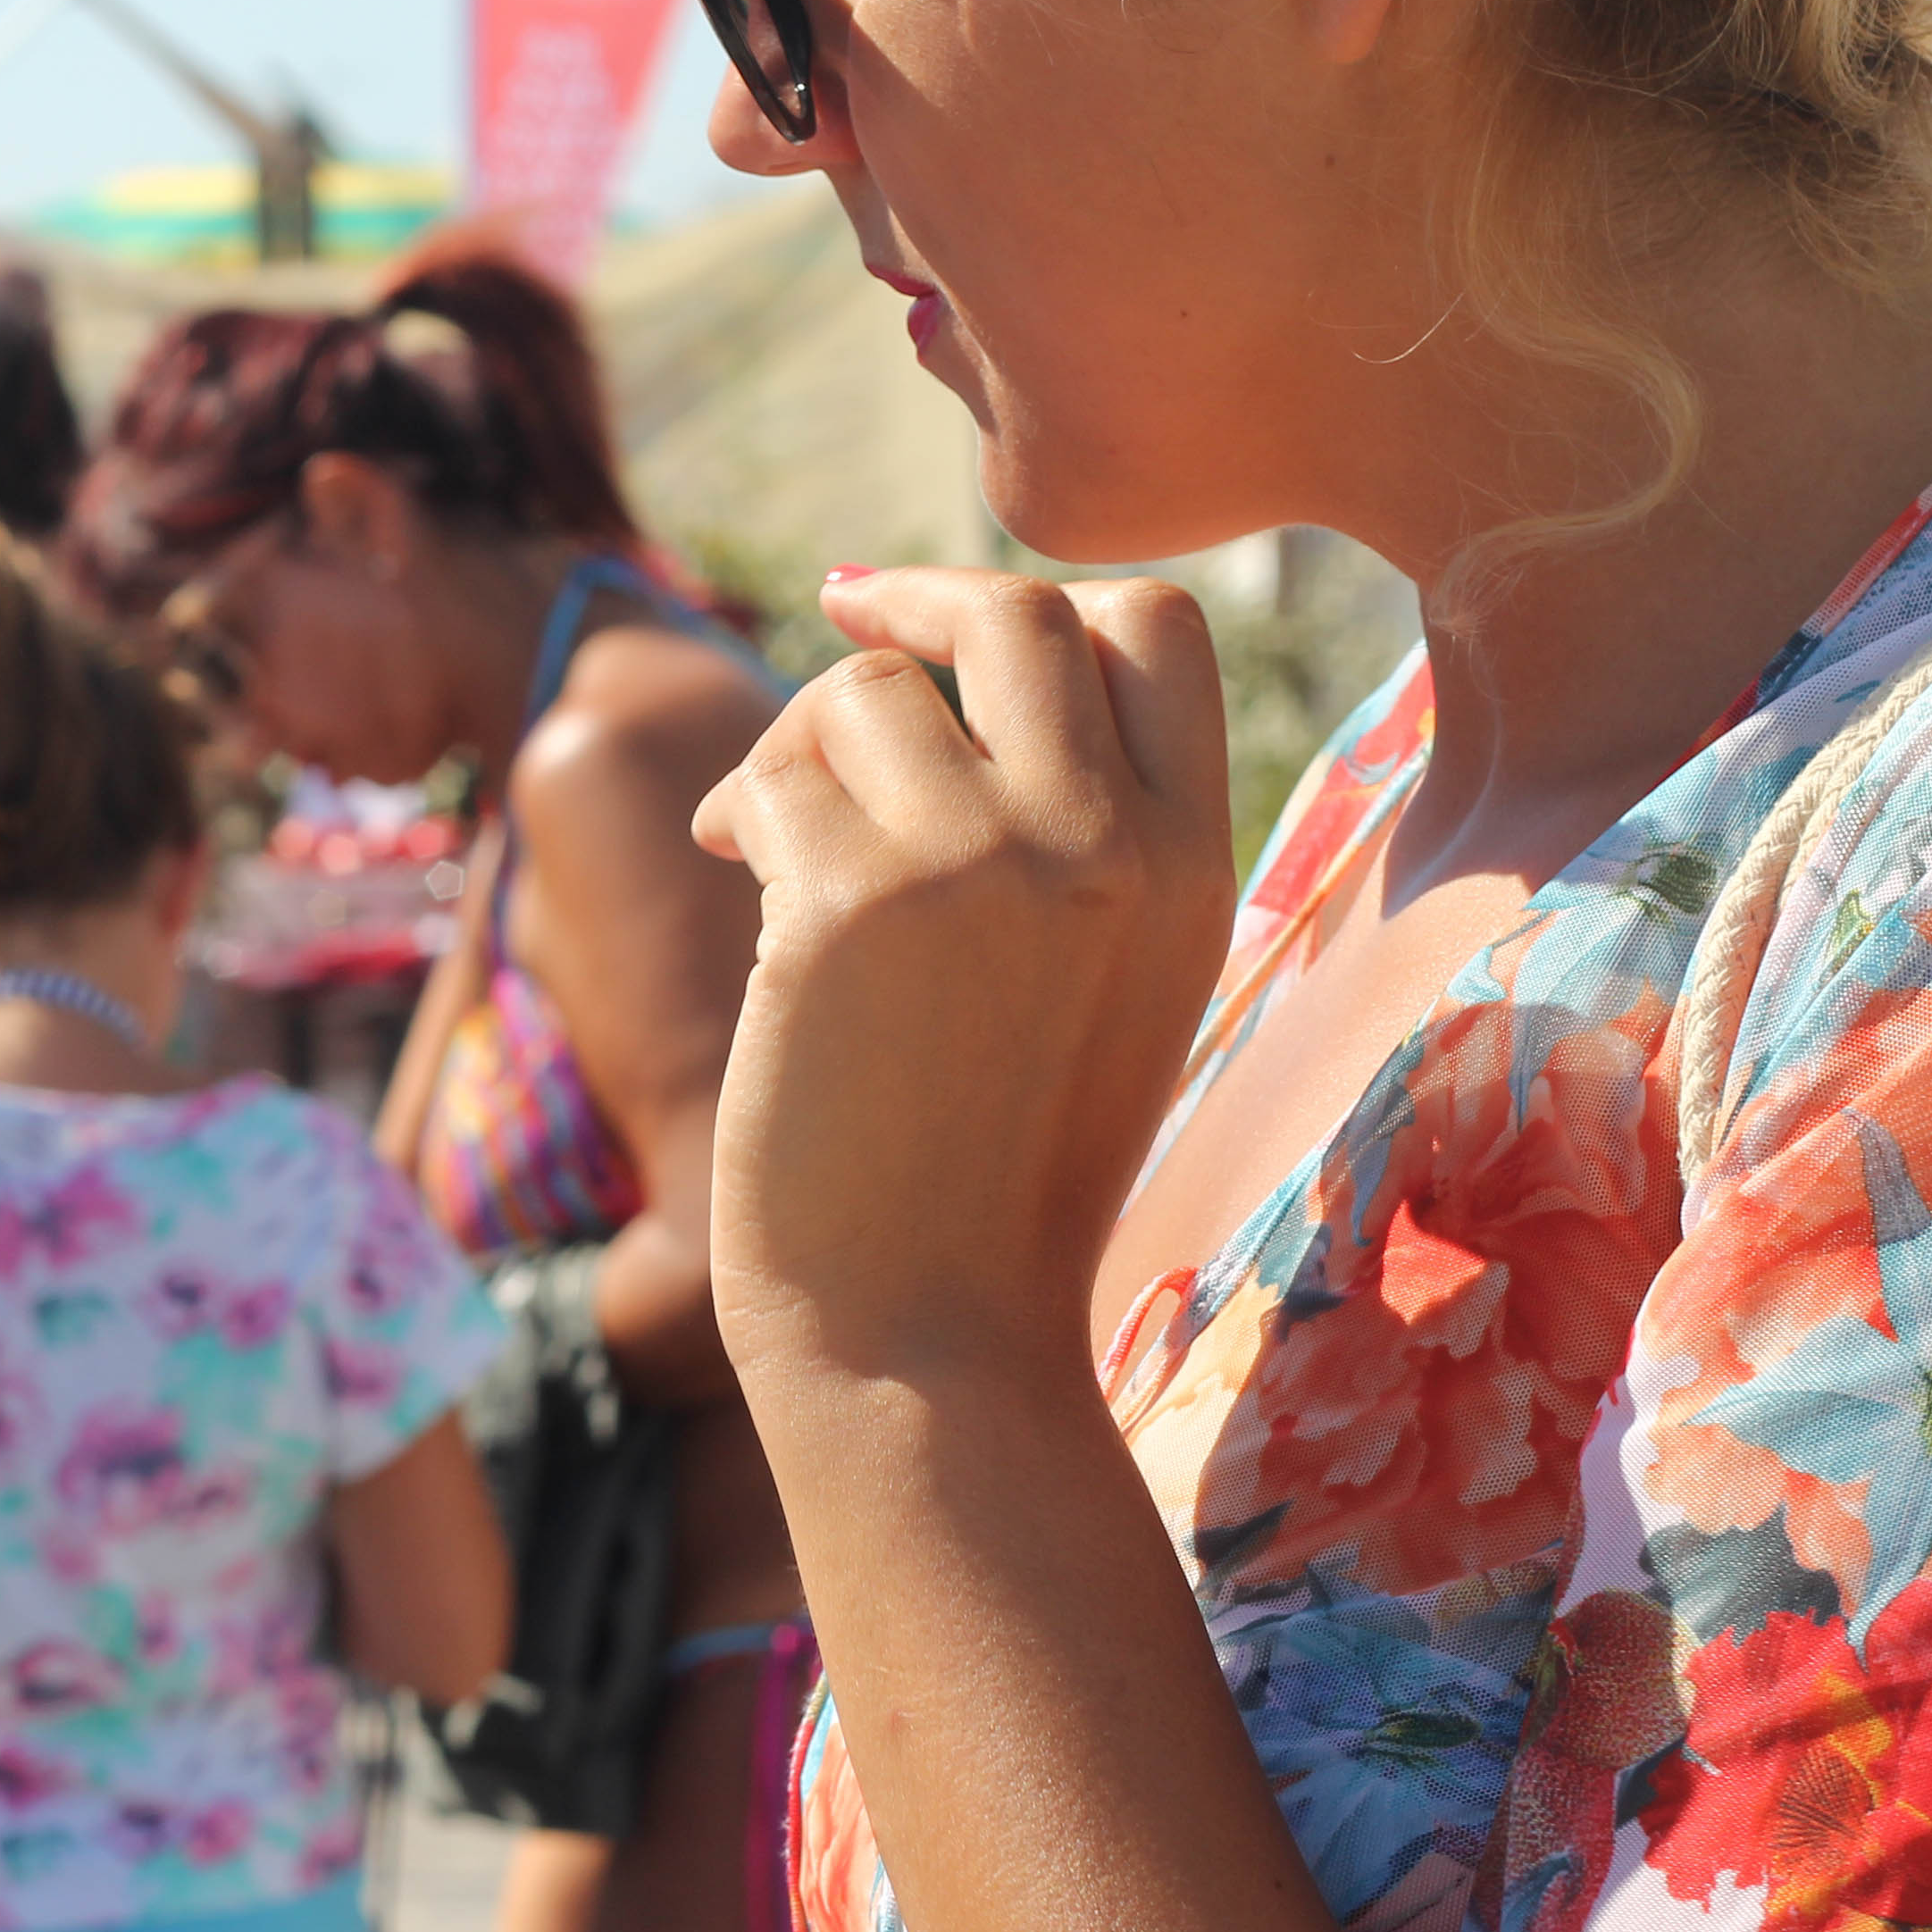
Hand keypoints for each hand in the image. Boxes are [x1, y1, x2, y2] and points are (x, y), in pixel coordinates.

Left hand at [687, 570, 1232, 1392]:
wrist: (927, 1330)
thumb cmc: (992, 1182)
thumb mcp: (1103, 990)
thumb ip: (1075, 839)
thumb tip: (946, 678)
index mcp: (1194, 864)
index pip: (1156, 628)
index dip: (1043, 600)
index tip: (949, 616)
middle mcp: (1106, 843)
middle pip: (1019, 612)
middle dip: (916, 604)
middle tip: (845, 612)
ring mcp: (983, 864)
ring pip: (868, 691)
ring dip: (801, 744)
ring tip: (770, 837)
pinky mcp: (851, 904)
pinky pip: (777, 775)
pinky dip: (745, 809)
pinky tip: (738, 874)